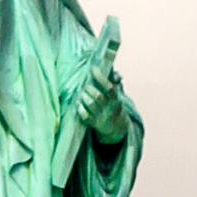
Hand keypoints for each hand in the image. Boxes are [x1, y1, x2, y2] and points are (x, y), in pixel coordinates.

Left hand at [74, 16, 127, 140]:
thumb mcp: (117, 94)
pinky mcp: (93, 124)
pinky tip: (79, 104)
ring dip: (84, 96)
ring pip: (90, 104)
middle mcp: (109, 108)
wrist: (116, 127)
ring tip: (82, 94)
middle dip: (89, 88)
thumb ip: (115, 82)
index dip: (100, 76)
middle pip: (98, 96)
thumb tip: (117, 74)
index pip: (109, 87)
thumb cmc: (113, 105)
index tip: (92, 69)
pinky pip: (84, 116)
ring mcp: (100, 116)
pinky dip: (80, 109)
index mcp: (116, 99)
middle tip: (86, 86)